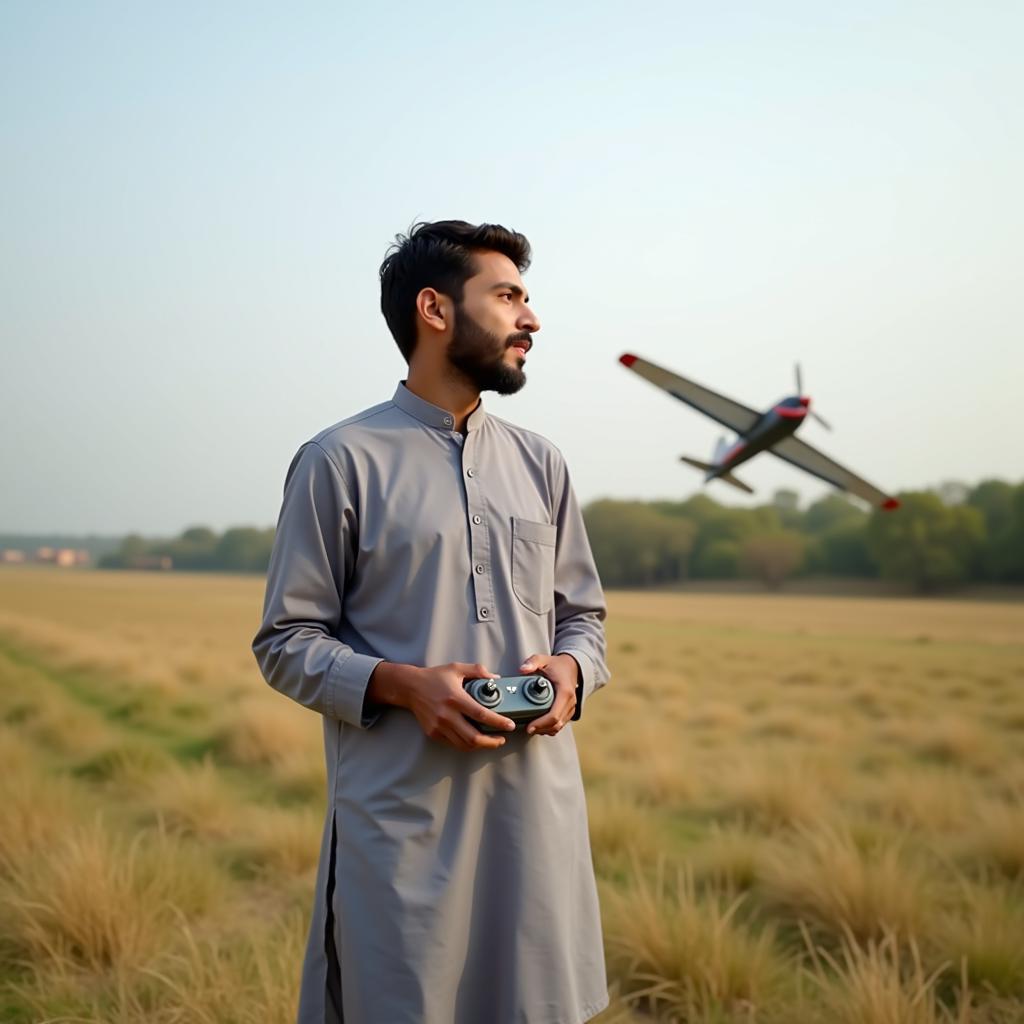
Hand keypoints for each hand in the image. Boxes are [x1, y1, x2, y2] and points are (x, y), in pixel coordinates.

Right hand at [370, 661, 516, 751]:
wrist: (410, 687)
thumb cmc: (435, 677)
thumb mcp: (456, 668)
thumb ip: (477, 671)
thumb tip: (496, 678)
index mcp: (456, 698)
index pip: (481, 714)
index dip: (498, 722)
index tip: (510, 725)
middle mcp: (447, 715)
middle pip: (474, 737)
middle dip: (492, 742)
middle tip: (502, 739)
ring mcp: (439, 726)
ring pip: (464, 744)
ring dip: (480, 746)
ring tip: (491, 741)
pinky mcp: (433, 733)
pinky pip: (453, 744)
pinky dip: (466, 745)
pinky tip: (474, 740)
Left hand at [519, 653, 578, 735]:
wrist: (571, 667)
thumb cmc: (557, 665)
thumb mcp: (543, 660)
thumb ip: (532, 662)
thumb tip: (523, 670)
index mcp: (565, 692)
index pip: (554, 715)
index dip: (541, 724)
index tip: (529, 726)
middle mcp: (570, 702)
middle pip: (556, 724)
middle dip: (541, 729)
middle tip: (527, 728)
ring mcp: (571, 708)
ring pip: (559, 726)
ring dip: (545, 730)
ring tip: (531, 727)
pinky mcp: (569, 711)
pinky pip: (560, 724)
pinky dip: (550, 727)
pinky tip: (539, 725)